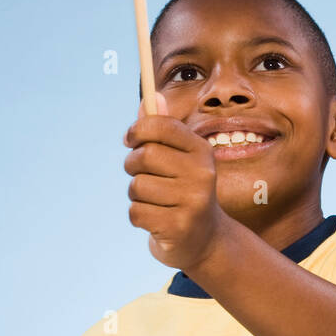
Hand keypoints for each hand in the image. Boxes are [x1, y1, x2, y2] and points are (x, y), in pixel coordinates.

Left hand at [123, 94, 228, 269]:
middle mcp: (202, 173)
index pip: (162, 126)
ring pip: (137, 186)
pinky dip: (138, 216)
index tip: (130, 139)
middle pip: (145, 155)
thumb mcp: (178, 158)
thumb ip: (163, 129)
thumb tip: (152, 96)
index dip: (138, 129)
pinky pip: (136, 212)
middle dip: (132, 165)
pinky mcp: (179, 226)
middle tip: (139, 173)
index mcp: (201, 150)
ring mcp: (193, 201)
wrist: (205, 239)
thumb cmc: (183, 190)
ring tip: (154, 200)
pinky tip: (155, 219)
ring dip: (136, 195)